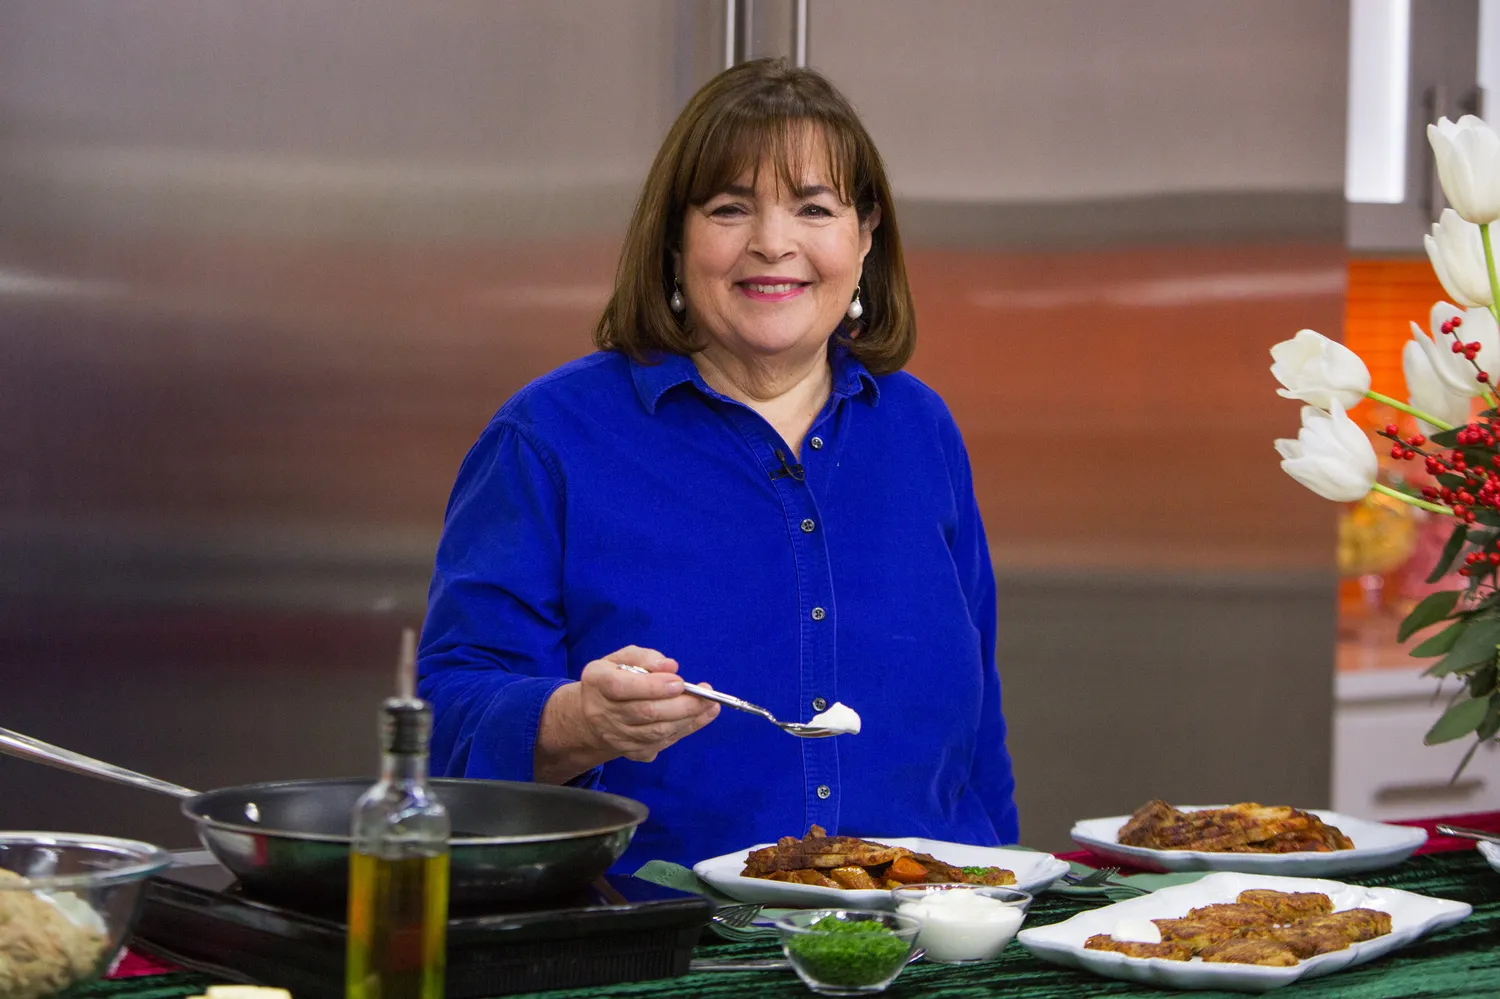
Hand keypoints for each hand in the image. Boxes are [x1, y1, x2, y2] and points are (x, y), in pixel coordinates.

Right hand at [534, 646, 719, 781]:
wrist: (595, 715)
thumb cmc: (615, 678)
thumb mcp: (623, 658)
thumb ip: (646, 657)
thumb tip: (671, 666)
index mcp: (597, 682)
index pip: (622, 687)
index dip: (652, 686)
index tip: (679, 682)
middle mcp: (603, 713)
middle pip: (645, 713)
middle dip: (680, 705)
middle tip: (705, 695)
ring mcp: (616, 737)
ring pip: (656, 732)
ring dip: (687, 719)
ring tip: (709, 705)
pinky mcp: (631, 752)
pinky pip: (661, 743)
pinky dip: (684, 730)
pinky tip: (701, 717)